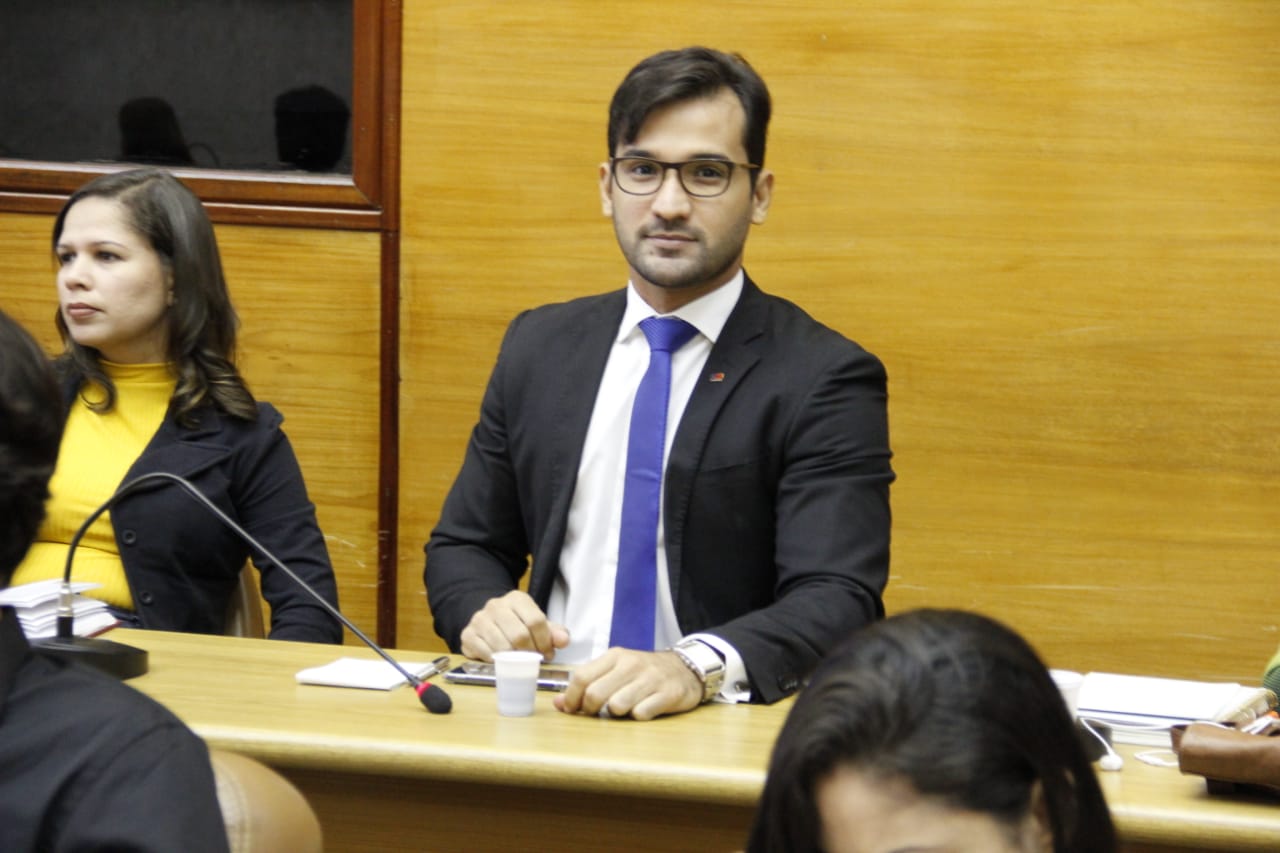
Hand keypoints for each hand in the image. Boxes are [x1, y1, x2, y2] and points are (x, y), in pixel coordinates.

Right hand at [459, 590, 569, 661]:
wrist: (488, 622)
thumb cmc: (517, 624)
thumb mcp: (537, 625)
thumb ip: (553, 632)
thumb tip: (563, 640)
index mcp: (517, 599)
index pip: (536, 621)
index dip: (545, 642)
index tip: (547, 653)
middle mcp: (496, 605)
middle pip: (519, 635)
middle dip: (530, 653)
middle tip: (534, 660)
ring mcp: (480, 619)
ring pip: (502, 646)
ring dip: (514, 660)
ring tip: (520, 662)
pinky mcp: (467, 634)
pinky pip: (486, 653)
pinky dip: (497, 662)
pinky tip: (502, 661)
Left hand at [553, 648, 703, 720]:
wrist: (685, 669)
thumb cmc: (644, 673)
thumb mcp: (616, 670)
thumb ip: (588, 684)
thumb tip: (559, 705)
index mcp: (615, 656)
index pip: (581, 676)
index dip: (571, 698)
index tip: (572, 709)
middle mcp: (631, 664)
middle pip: (595, 694)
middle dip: (591, 710)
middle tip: (598, 713)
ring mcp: (650, 679)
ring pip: (617, 706)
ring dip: (617, 714)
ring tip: (624, 709)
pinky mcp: (667, 694)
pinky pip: (641, 714)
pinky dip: (638, 717)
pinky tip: (643, 709)